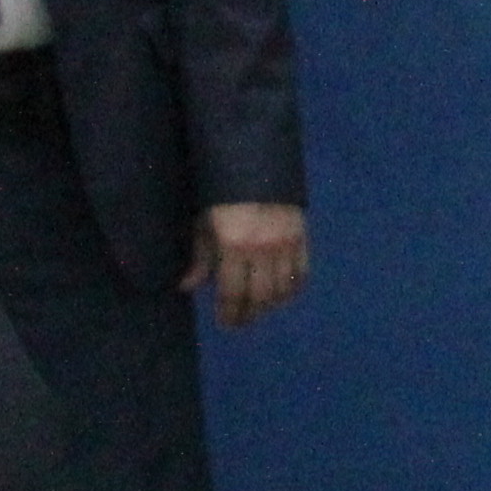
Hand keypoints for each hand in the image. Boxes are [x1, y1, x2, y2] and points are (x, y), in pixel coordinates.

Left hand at [187, 202, 308, 330]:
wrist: (258, 166)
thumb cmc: (222, 194)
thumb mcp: (203, 223)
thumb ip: (200, 257)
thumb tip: (187, 287)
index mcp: (234, 247)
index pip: (233, 292)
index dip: (229, 312)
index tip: (225, 323)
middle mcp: (263, 251)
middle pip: (260, 296)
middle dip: (249, 313)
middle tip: (240, 322)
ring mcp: (287, 246)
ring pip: (283, 289)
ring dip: (270, 304)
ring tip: (259, 308)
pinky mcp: (303, 240)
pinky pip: (302, 274)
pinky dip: (293, 289)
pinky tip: (282, 293)